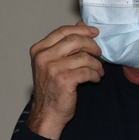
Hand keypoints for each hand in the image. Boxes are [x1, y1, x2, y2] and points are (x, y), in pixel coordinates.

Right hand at [27, 23, 102, 137]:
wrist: (47, 113)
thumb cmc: (51, 88)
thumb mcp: (53, 62)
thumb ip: (65, 44)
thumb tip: (81, 26)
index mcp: (39, 50)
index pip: (62, 31)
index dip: (81, 31)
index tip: (94, 33)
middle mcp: (43, 58)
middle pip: (74, 40)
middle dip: (91, 45)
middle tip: (99, 52)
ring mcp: (52, 69)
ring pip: (83, 57)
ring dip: (96, 64)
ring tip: (98, 70)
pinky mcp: (64, 80)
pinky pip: (87, 71)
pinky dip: (95, 74)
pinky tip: (95, 78)